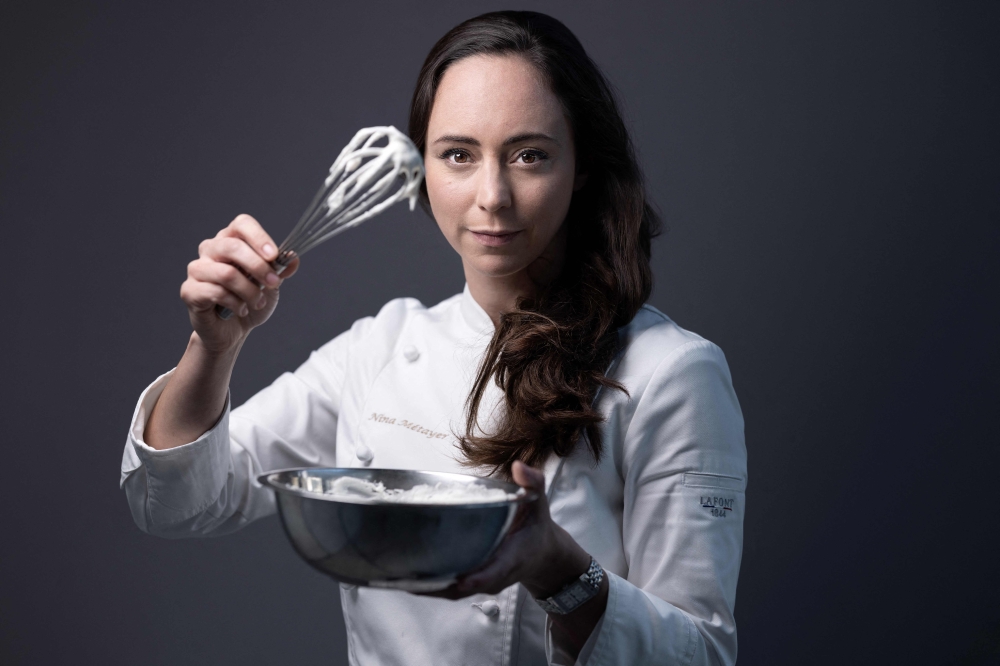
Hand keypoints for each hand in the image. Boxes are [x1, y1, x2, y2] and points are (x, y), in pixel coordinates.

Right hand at [180, 214, 299, 352]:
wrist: (233, 330)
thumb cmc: (249, 301)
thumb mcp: (271, 284)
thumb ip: (280, 269)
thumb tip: (293, 258)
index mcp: (231, 240)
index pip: (241, 224)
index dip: (258, 237)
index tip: (273, 255)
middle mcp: (210, 249)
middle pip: (232, 247)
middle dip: (258, 267)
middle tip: (273, 283)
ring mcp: (197, 269)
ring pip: (226, 273)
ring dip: (249, 291)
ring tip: (258, 302)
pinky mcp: (189, 290)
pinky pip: (215, 292)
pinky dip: (236, 303)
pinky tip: (242, 310)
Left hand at [418, 461, 592, 600]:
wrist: (542, 554)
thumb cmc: (536, 526)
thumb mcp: (539, 501)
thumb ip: (532, 483)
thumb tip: (518, 466)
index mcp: (512, 558)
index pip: (493, 572)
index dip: (476, 577)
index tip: (460, 578)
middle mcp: (494, 576)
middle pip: (463, 587)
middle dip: (438, 584)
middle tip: (408, 576)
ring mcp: (482, 583)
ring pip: (451, 591)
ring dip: (426, 588)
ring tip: (397, 577)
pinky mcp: (472, 583)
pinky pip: (448, 589)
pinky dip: (428, 586)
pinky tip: (404, 577)